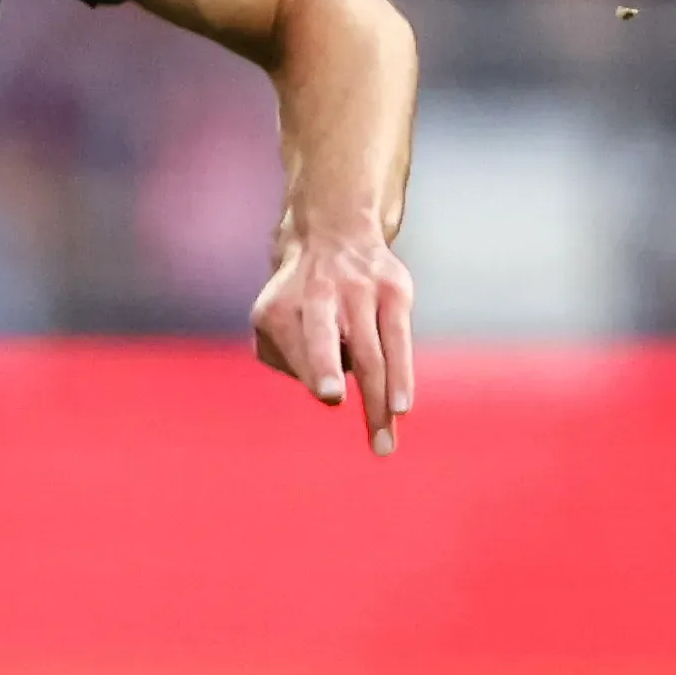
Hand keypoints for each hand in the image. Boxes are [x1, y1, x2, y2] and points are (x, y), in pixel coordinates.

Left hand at [250, 219, 414, 455]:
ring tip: (383, 440)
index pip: (294, 347)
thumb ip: (282, 356)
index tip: (330, 394)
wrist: (336, 233)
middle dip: (325, 364)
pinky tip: (401, 406)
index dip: (310, 368)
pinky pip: (399, 339)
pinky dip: (401, 375)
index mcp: (282, 306)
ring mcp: (359, 290)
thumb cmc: (301, 296)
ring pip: (370, 350)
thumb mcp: (274, 317)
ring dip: (377, 397)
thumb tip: (321, 390)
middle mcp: (318, 294)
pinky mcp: (395, 290)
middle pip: (323, 336)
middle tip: (332, 398)